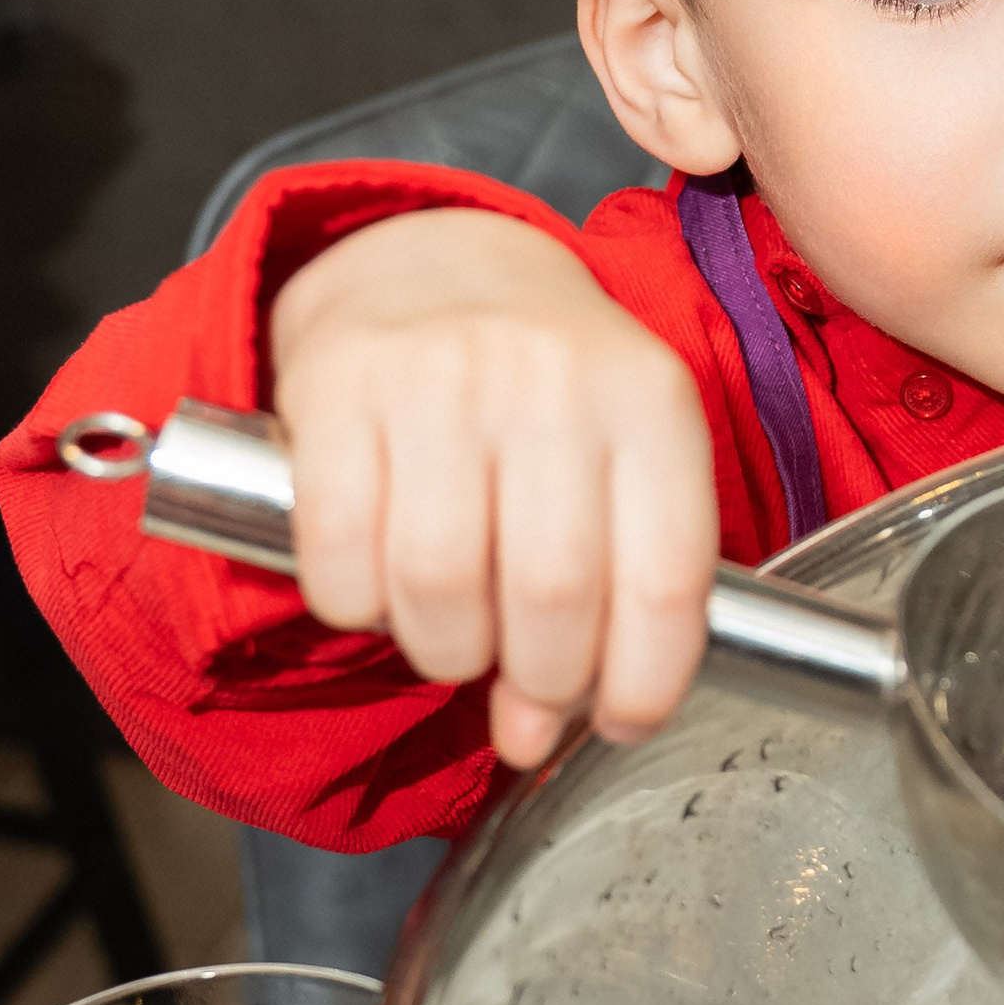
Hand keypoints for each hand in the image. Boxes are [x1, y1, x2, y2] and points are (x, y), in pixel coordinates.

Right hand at [268, 209, 717, 769]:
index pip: (666, 577)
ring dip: (445, 650)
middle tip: (524, 684)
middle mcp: (552, 376)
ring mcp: (441, 374)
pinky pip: (341, 559)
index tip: (621, 720)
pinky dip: (357, 608)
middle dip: (539, 678)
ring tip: (455, 631)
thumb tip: (532, 738)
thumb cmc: (546, 392)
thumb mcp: (619, 461)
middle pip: (552, 593)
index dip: (644, 682)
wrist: (439, 266)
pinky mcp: (338, 386)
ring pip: (440, 585)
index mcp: (650, 398)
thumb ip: (608, 599)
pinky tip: (381, 584)